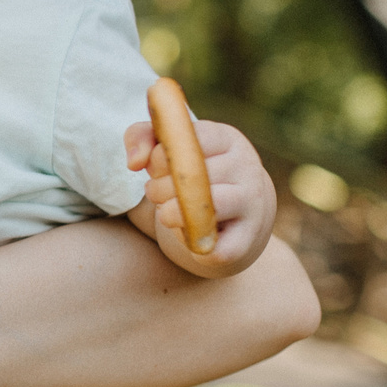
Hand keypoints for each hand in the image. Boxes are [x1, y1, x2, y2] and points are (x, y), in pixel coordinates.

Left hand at [126, 116, 274, 277]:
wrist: (239, 211)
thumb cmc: (194, 174)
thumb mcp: (169, 147)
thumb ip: (142, 138)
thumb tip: (135, 162)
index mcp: (228, 140)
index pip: (191, 141)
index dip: (161, 158)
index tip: (155, 168)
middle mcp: (247, 168)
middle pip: (194, 176)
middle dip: (158, 188)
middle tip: (155, 192)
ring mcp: (252, 205)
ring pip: (206, 209)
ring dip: (170, 214)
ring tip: (164, 212)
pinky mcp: (247, 240)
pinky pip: (214, 248)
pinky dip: (190, 244)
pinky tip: (187, 233)